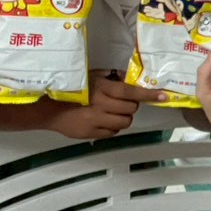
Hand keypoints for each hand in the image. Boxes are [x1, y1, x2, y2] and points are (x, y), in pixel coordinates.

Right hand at [51, 71, 166, 139]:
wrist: (48, 108)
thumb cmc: (71, 88)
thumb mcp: (90, 76)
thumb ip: (109, 78)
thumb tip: (127, 78)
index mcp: (101, 88)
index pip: (130, 92)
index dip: (148, 95)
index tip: (163, 96)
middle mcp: (101, 104)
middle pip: (131, 109)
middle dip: (131, 106)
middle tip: (122, 102)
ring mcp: (97, 120)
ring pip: (125, 122)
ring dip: (123, 117)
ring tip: (112, 112)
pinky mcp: (92, 133)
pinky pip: (113, 132)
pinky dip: (112, 127)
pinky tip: (103, 120)